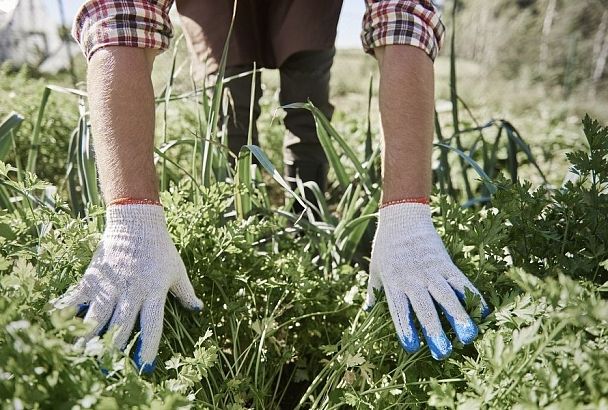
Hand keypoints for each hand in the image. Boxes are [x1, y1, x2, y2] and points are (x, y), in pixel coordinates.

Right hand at [54, 204, 202, 372]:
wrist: (136, 221)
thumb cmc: (160, 247)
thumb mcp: (177, 270)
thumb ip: (186, 292)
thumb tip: (198, 310)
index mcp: (154, 291)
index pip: (152, 325)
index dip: (149, 347)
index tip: (144, 366)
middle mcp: (131, 291)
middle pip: (121, 326)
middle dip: (115, 350)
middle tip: (109, 368)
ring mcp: (111, 284)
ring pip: (98, 317)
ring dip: (90, 337)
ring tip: (83, 355)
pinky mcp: (93, 276)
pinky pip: (77, 297)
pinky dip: (67, 309)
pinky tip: (58, 322)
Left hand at [366, 203, 488, 359]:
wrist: (402, 216)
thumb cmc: (386, 245)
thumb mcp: (375, 269)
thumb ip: (374, 291)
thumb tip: (369, 310)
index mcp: (393, 282)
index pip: (399, 309)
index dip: (405, 328)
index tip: (412, 347)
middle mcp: (413, 278)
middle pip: (425, 307)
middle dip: (434, 331)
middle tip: (443, 353)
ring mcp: (431, 270)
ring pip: (446, 296)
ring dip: (458, 316)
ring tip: (468, 336)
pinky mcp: (445, 262)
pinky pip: (461, 281)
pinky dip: (472, 296)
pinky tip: (483, 312)